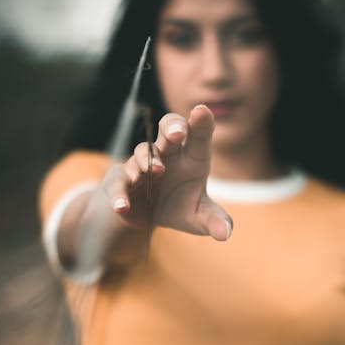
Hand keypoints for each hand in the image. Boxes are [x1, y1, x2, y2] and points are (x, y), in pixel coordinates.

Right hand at [102, 104, 232, 240]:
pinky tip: (122, 206)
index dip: (201, 122)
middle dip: (172, 127)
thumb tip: (225, 233)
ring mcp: (143, 164)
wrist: (146, 217)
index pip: (199, 136)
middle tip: (177, 133)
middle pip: (170, 129)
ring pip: (143, 151)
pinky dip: (119, 193)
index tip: (202, 111)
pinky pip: (119, 181)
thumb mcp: (198, 218)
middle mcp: (168, 155)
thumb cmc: (179, 208)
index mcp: (191, 158)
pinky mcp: (122, 180)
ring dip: (148, 159)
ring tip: (155, 171)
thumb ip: (213, 221)